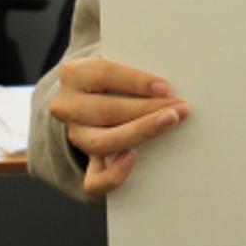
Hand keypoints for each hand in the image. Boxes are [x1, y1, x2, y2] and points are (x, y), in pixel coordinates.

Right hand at [48, 57, 189, 196]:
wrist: (91, 96)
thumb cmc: (113, 78)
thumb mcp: (116, 64)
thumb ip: (134, 70)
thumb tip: (166, 84)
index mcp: (73, 74)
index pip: (103, 74)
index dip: (136, 81)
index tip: (165, 88)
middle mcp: (67, 106)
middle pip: (107, 110)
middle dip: (148, 109)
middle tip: (178, 108)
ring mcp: (74, 135)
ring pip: (101, 142)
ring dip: (140, 133)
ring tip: (168, 123)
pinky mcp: (85, 161)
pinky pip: (93, 181)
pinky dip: (114, 174)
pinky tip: (134, 158)